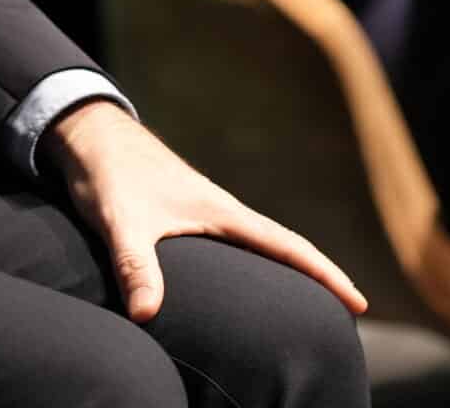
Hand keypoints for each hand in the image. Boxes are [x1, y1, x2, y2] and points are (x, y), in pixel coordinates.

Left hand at [42, 98, 366, 323]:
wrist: (91, 133)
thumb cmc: (110, 173)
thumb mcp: (121, 222)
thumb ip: (135, 266)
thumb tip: (147, 316)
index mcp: (222, 212)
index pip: (287, 247)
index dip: (325, 275)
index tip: (358, 303)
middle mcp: (221, 211)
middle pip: (284, 249)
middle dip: (318, 277)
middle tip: (351, 310)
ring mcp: (205, 212)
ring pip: (261, 246)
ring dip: (290, 271)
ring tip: (311, 301)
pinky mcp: (185, 214)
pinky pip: (236, 245)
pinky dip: (256, 264)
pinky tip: (248, 279)